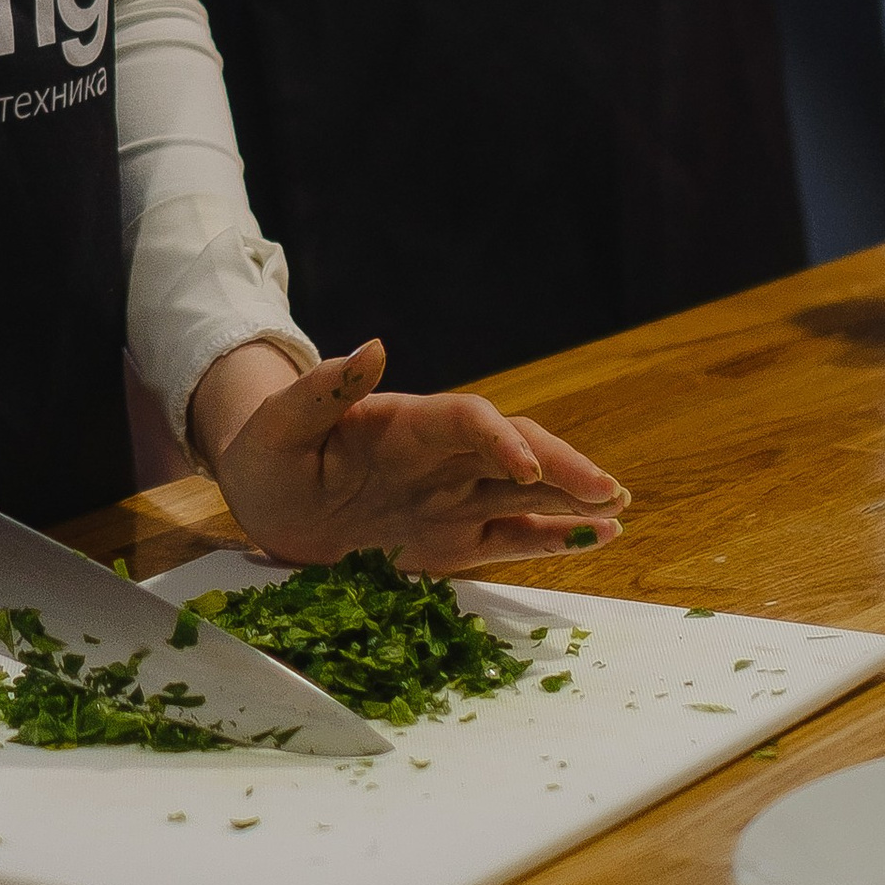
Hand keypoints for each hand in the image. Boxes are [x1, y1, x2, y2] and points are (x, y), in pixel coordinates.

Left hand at [189, 338, 625, 574]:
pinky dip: (551, 538)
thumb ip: (325, 389)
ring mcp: (449, 498)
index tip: (526, 468)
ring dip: (570, 497)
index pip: (466, 421)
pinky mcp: (449, 540)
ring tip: (619, 506)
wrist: (266, 498)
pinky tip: (594, 536)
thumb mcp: (280, 423)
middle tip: (610, 491)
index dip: (500, 440)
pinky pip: (507, 538)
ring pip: (523, 494)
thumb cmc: (269, 452)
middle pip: (513, 452)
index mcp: (403, 424)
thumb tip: (373, 345)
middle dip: (562, 467)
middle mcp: (439, 458)